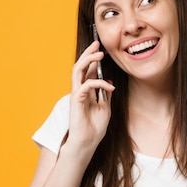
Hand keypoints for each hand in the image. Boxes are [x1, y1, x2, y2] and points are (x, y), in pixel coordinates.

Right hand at [65, 41, 114, 158]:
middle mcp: (80, 90)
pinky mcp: (76, 100)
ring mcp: (77, 94)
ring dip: (88, 60)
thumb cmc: (94, 128)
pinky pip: (86, 85)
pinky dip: (99, 83)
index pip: (88, 71)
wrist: (87, 142)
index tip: (101, 50)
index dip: (93, 60)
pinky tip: (110, 87)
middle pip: (80, 66)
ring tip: (99, 54)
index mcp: (86, 92)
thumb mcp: (105, 108)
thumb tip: (109, 82)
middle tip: (97, 44)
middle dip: (88, 54)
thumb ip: (105, 95)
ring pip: (78, 71)